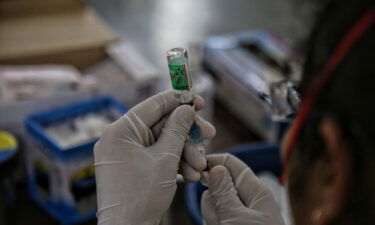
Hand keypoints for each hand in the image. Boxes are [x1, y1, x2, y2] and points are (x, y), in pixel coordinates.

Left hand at [94, 91, 214, 224]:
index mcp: (120, 131)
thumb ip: (177, 129)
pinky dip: (175, 163)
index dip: (179, 100)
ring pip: (163, 143)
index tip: (199, 100)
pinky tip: (191, 175)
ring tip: (200, 167)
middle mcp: (120, 139)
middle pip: (161, 125)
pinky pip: (158, 156)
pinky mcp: (134, 167)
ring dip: (185, 153)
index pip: (153, 105)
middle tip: (210, 136)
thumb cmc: (141, 196)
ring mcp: (126, 154)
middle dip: (187, 135)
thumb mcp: (165, 159)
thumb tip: (186, 108)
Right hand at [201, 154, 284, 224]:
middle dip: (211, 199)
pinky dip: (213, 223)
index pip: (230, 163)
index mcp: (256, 190)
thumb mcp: (238, 217)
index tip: (195, 170)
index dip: (212, 162)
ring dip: (212, 215)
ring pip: (214, 205)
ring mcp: (239, 214)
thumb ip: (223, 194)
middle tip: (220, 216)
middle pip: (217, 186)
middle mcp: (248, 200)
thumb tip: (215, 167)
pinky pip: (215, 218)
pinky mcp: (232, 223)